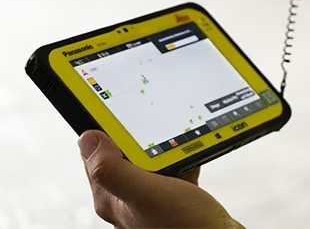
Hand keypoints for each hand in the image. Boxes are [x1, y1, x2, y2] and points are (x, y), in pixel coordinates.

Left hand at [80, 131, 240, 227]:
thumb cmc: (187, 228)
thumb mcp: (148, 194)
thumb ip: (115, 170)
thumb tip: (89, 139)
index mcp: (111, 198)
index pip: (95, 154)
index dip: (107, 132)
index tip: (124, 117)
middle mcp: (128, 198)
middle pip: (126, 152)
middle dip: (145, 138)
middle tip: (162, 136)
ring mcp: (152, 197)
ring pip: (153, 157)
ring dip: (169, 147)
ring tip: (182, 151)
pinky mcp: (175, 195)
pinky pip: (176, 165)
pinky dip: (186, 157)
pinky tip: (195, 159)